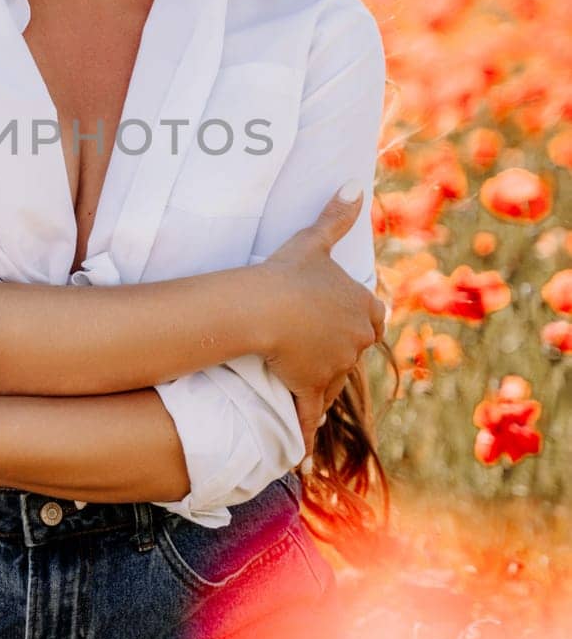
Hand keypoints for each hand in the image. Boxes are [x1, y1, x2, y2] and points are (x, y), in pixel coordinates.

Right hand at [253, 184, 387, 457]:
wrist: (264, 307)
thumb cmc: (289, 273)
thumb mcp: (314, 242)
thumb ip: (337, 216)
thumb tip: (354, 184)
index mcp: (363, 307)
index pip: (374, 319)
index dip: (359, 322)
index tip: (344, 323)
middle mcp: (356, 339)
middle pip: (354, 351)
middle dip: (337, 351)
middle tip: (310, 346)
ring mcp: (336, 366)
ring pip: (333, 379)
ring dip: (320, 381)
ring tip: (295, 376)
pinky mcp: (312, 387)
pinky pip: (311, 413)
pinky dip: (305, 433)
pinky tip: (300, 453)